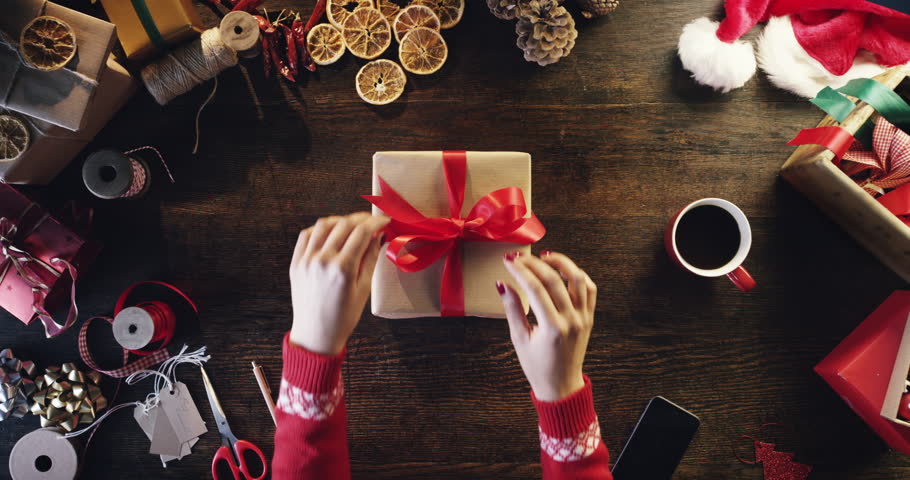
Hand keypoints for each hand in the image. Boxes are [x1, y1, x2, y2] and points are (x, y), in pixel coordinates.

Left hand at [289, 212, 388, 354]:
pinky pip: (306, 235)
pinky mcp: (296, 263)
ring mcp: (306, 260)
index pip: (361, 232)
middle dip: (361, 219)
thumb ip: (370, 259)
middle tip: (371, 222)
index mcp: (342, 269)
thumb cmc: (342, 318)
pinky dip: (320, 229)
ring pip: (324, 225)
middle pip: (344, 224)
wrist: (316, 334)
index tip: (384, 220)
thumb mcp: (364, 289)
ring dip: (341, 220)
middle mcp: (322, 261)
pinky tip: (331, 232)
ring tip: (352, 225)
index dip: (376, 222)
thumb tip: (377, 236)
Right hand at [498, 251, 596, 401]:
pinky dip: (578, 276)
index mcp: (552, 328)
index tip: (508, 261)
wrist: (561, 385)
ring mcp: (583, 318)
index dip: (520, 271)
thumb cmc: (538, 366)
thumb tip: (502, 285)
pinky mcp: (589, 317)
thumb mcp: (519, 339)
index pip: (535, 289)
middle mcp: (571, 320)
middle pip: (554, 280)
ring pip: (577, 279)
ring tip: (545, 257)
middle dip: (534, 264)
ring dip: (561, 263)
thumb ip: (512, 309)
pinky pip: (589, 289)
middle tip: (520, 257)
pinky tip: (563, 271)